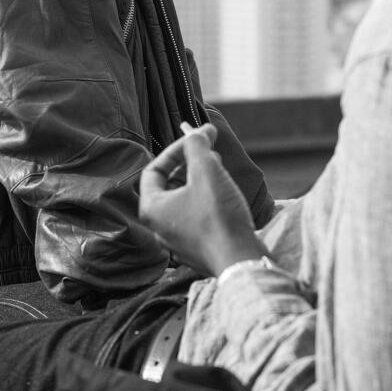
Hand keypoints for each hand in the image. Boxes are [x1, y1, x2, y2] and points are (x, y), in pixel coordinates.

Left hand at [140, 123, 264, 276]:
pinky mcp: (197, 248)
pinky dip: (208, 200)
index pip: (154, 170)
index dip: (175, 150)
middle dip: (190, 163)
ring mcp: (178, 241)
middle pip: (169, 185)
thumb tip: (198, 131)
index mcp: (152, 209)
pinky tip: (226, 195)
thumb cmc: (218, 217)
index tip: (197, 139)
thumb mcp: (207, 172)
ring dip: (200, 181)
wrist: (240, 261)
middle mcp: (159, 227)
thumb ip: (197, 146)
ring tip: (220, 169)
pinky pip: (197, 217)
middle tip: (210, 151)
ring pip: (185, 201)